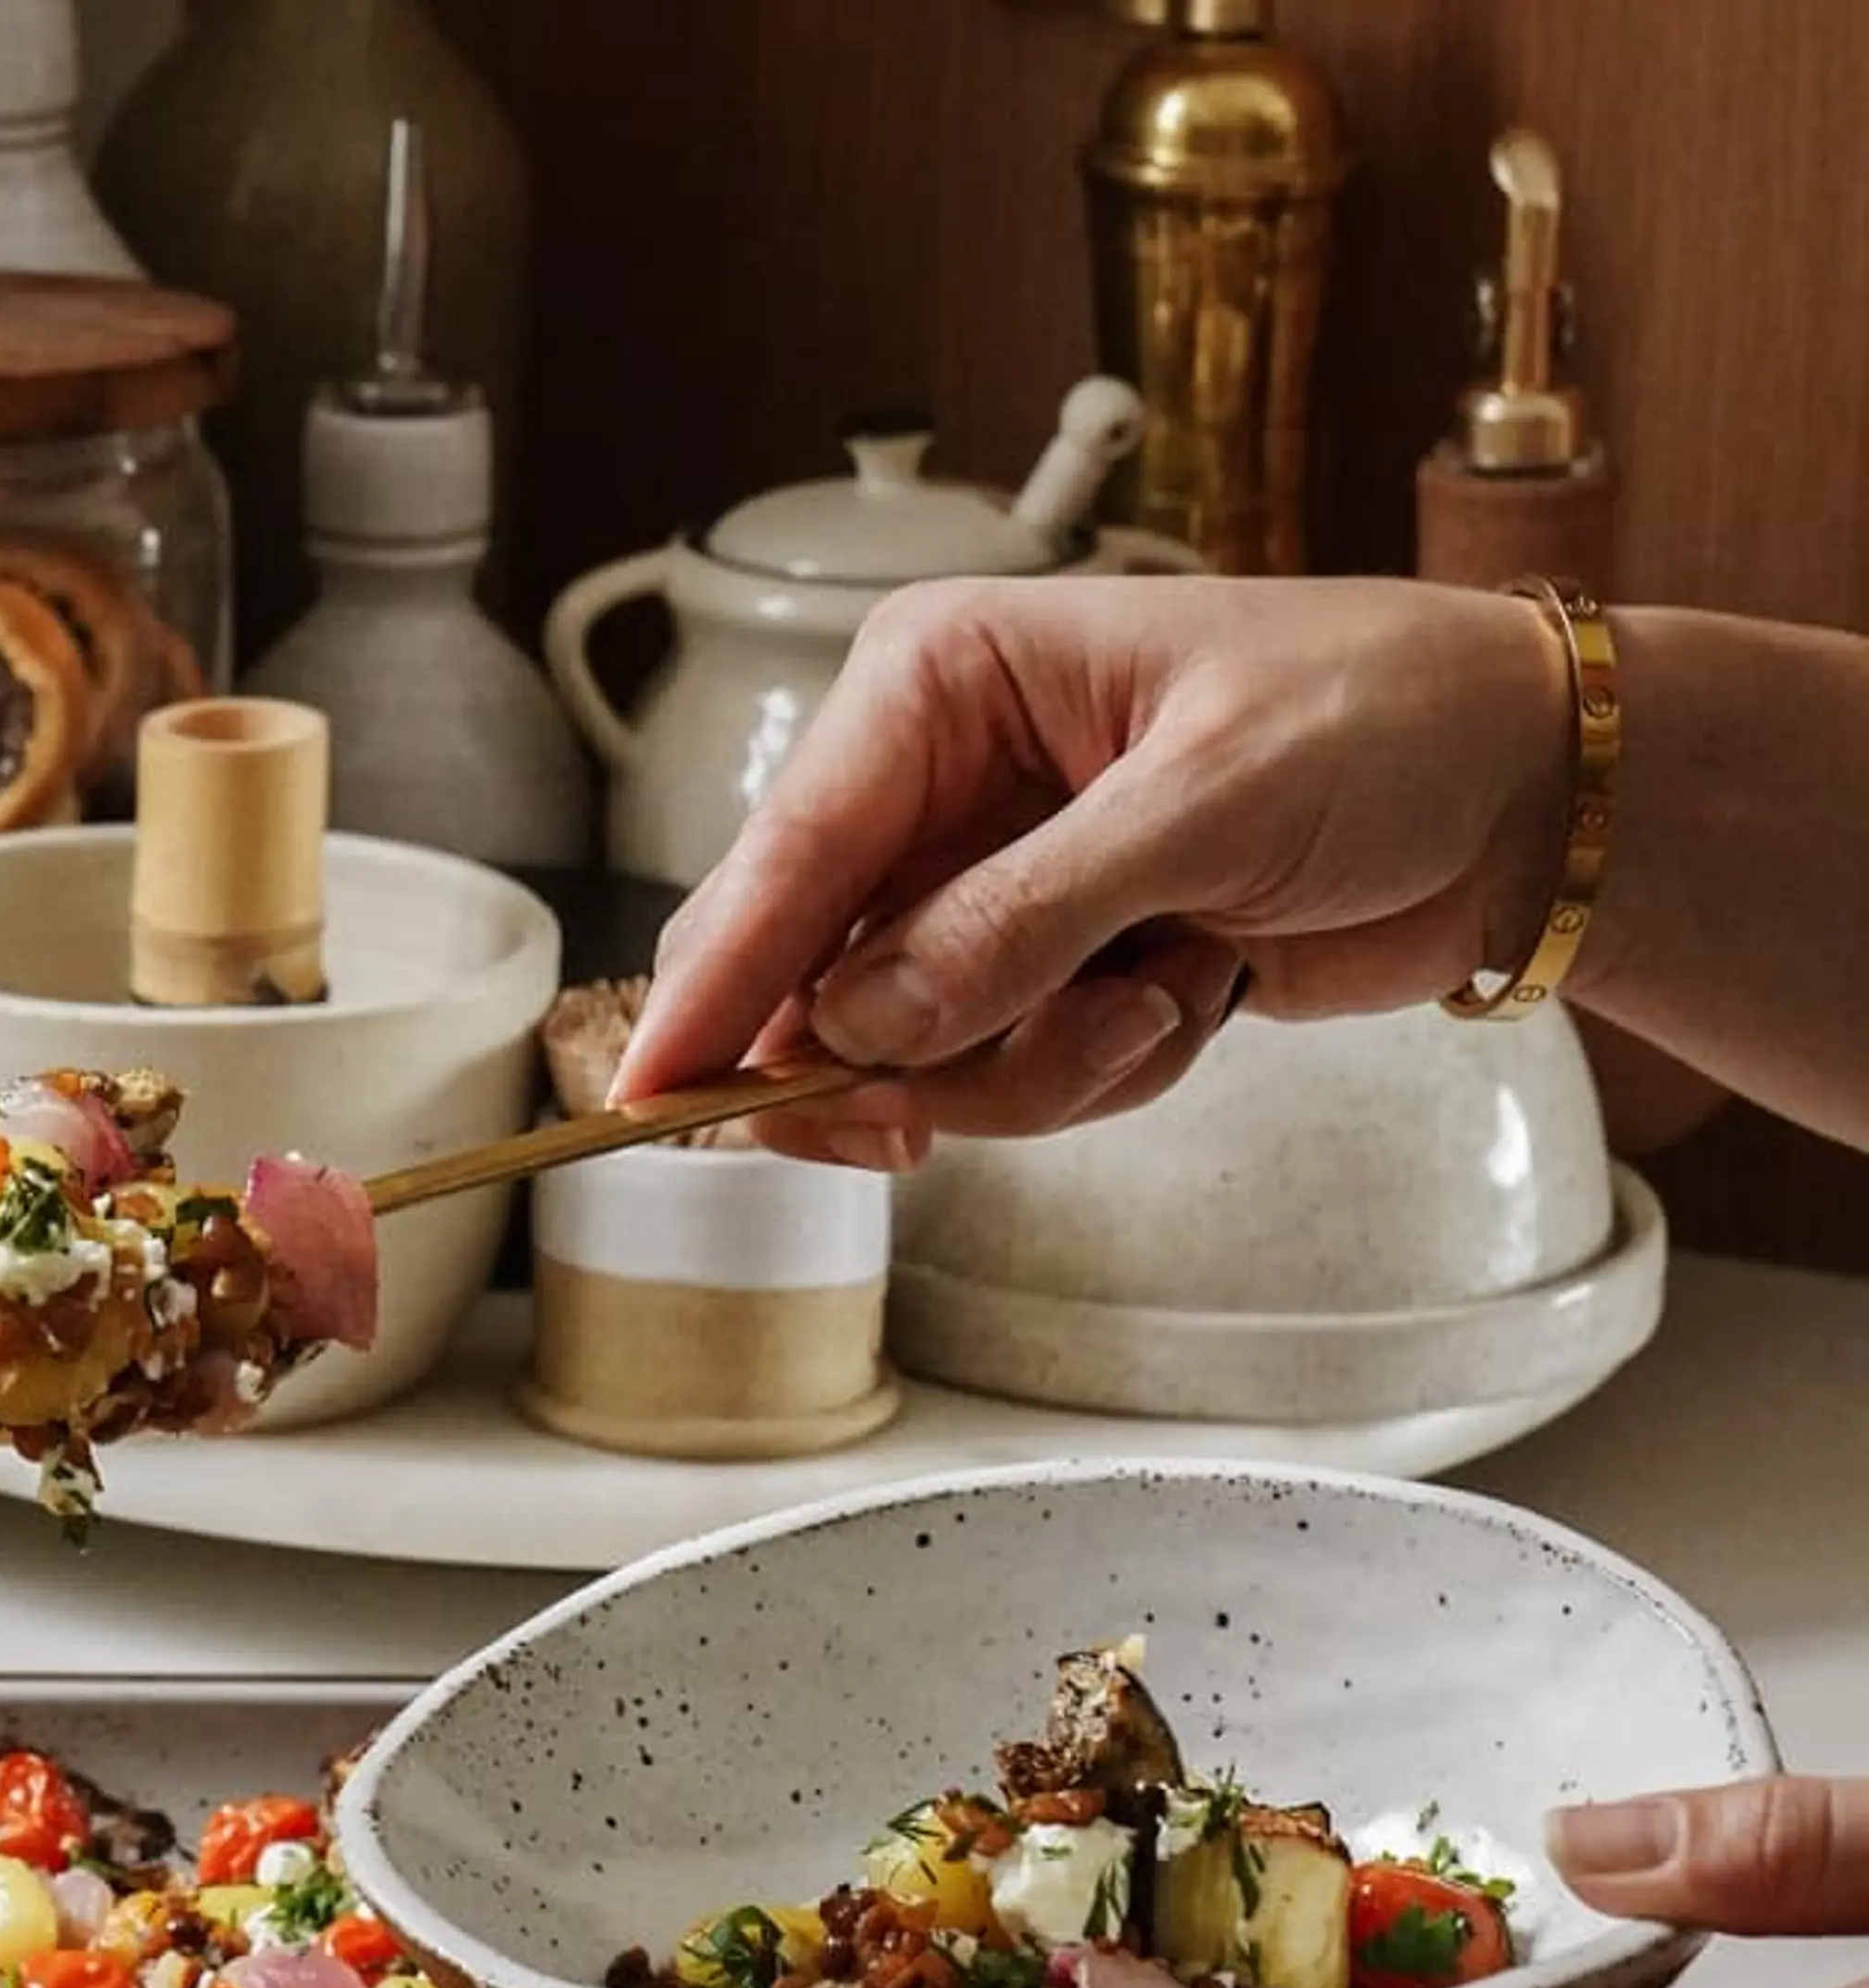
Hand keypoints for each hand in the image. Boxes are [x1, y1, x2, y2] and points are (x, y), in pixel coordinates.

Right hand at [615, 575, 1573, 1167]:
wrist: (1517, 792)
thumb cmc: (1382, 719)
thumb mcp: (1199, 805)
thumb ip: (1019, 920)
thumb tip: (865, 1021)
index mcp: (940, 683)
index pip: (785, 857)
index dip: (713, 989)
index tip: (649, 1094)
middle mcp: (938, 787)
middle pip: (808, 980)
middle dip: (891, 1059)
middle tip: (918, 1123)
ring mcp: (985, 892)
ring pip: (906, 1055)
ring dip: (1032, 1067)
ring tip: (1156, 998)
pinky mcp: (1044, 974)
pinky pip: (999, 1081)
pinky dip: (1095, 1072)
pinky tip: (1187, 998)